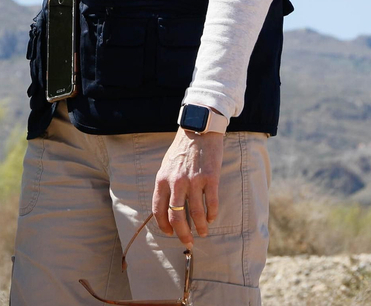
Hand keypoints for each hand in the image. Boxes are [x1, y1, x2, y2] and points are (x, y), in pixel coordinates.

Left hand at [152, 128, 222, 247]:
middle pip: (177, 217)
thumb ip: (165, 185)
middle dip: (182, 233)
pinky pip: (211, 203)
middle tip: (187, 241)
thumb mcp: (166, 165)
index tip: (169, 233)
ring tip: (203, 232)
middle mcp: (176, 182)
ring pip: (196, 213)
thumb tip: (167, 208)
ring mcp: (194, 181)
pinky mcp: (210, 178)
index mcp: (162, 180)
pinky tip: (212, 218)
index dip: (163, 226)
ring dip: (200, 227)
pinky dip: (212, 214)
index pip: (158, 210)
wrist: (199, 129)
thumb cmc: (182, 149)